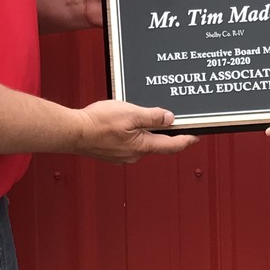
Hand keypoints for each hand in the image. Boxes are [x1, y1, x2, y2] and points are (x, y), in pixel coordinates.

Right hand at [76, 99, 197, 162]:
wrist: (72, 132)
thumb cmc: (98, 123)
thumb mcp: (130, 113)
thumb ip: (152, 116)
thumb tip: (169, 118)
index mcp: (142, 146)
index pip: (171, 145)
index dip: (186, 140)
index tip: (196, 137)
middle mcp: (133, 155)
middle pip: (156, 143)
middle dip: (163, 132)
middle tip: (169, 119)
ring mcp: (121, 156)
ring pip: (140, 142)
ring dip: (144, 131)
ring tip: (140, 116)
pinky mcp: (110, 153)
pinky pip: (127, 143)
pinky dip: (130, 133)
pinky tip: (122, 123)